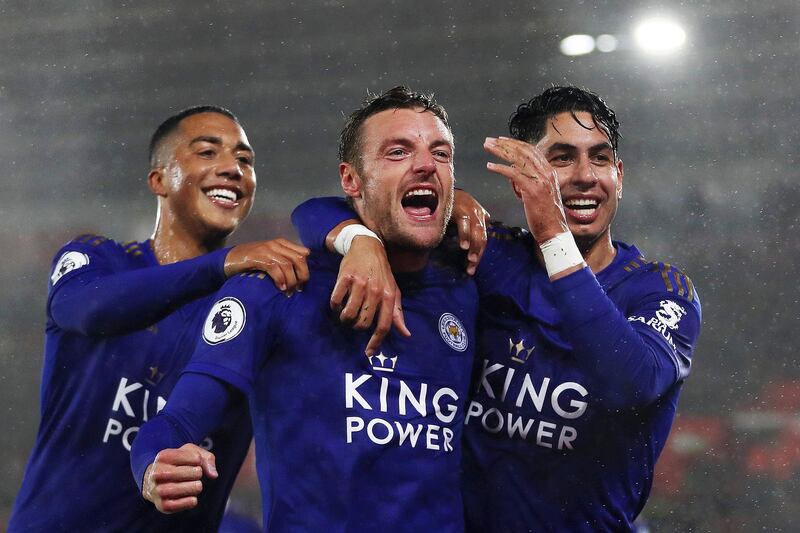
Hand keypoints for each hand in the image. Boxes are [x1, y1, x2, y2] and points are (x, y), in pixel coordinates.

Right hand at [142, 443, 217, 513]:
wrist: (161, 481)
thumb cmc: (180, 464)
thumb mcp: (193, 453)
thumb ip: (207, 459)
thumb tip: (213, 475)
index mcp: (163, 456)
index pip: (183, 456)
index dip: (196, 458)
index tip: (197, 461)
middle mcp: (155, 473)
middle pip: (177, 473)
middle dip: (195, 473)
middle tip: (198, 474)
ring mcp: (156, 490)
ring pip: (174, 490)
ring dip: (192, 487)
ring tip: (197, 485)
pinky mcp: (162, 505)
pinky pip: (174, 505)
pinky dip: (188, 502)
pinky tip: (193, 498)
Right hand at [224, 239, 309, 293]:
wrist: (228, 259)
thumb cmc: (251, 261)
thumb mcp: (270, 258)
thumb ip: (284, 261)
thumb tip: (301, 275)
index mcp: (281, 243)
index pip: (303, 253)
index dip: (306, 269)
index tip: (303, 283)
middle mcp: (276, 244)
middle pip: (299, 258)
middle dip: (302, 275)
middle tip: (298, 288)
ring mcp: (267, 250)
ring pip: (288, 265)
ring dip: (291, 280)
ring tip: (288, 291)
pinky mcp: (258, 257)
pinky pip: (275, 268)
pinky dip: (280, 280)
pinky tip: (280, 288)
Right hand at [330, 235, 410, 355]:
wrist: (368, 246)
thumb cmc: (381, 272)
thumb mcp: (393, 290)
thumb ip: (397, 313)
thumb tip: (406, 334)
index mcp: (388, 296)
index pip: (384, 325)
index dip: (376, 341)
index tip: (369, 353)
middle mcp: (375, 291)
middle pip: (364, 323)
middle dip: (357, 327)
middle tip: (355, 321)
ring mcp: (360, 284)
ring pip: (349, 314)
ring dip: (345, 318)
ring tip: (345, 313)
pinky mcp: (345, 277)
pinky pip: (336, 300)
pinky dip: (335, 306)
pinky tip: (338, 303)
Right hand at [453, 189, 489, 274]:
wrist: (445, 185)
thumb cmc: (454, 200)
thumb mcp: (466, 210)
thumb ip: (474, 219)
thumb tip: (484, 224)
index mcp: (480, 217)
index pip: (483, 238)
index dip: (479, 253)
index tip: (472, 267)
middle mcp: (478, 214)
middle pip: (482, 237)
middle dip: (478, 253)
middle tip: (472, 267)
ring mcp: (471, 211)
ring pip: (476, 232)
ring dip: (474, 247)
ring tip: (471, 260)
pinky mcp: (461, 209)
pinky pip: (465, 224)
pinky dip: (465, 235)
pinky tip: (463, 246)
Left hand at [483, 136, 568, 243]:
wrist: (554, 231)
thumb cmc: (544, 216)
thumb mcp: (538, 193)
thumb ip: (527, 180)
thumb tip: (511, 172)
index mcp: (549, 172)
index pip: (531, 151)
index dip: (515, 143)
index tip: (501, 140)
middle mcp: (546, 173)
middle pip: (523, 151)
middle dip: (504, 144)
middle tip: (489, 141)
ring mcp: (540, 181)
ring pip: (518, 159)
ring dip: (500, 151)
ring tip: (487, 147)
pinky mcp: (532, 190)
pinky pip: (513, 174)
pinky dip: (500, 168)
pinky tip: (489, 166)